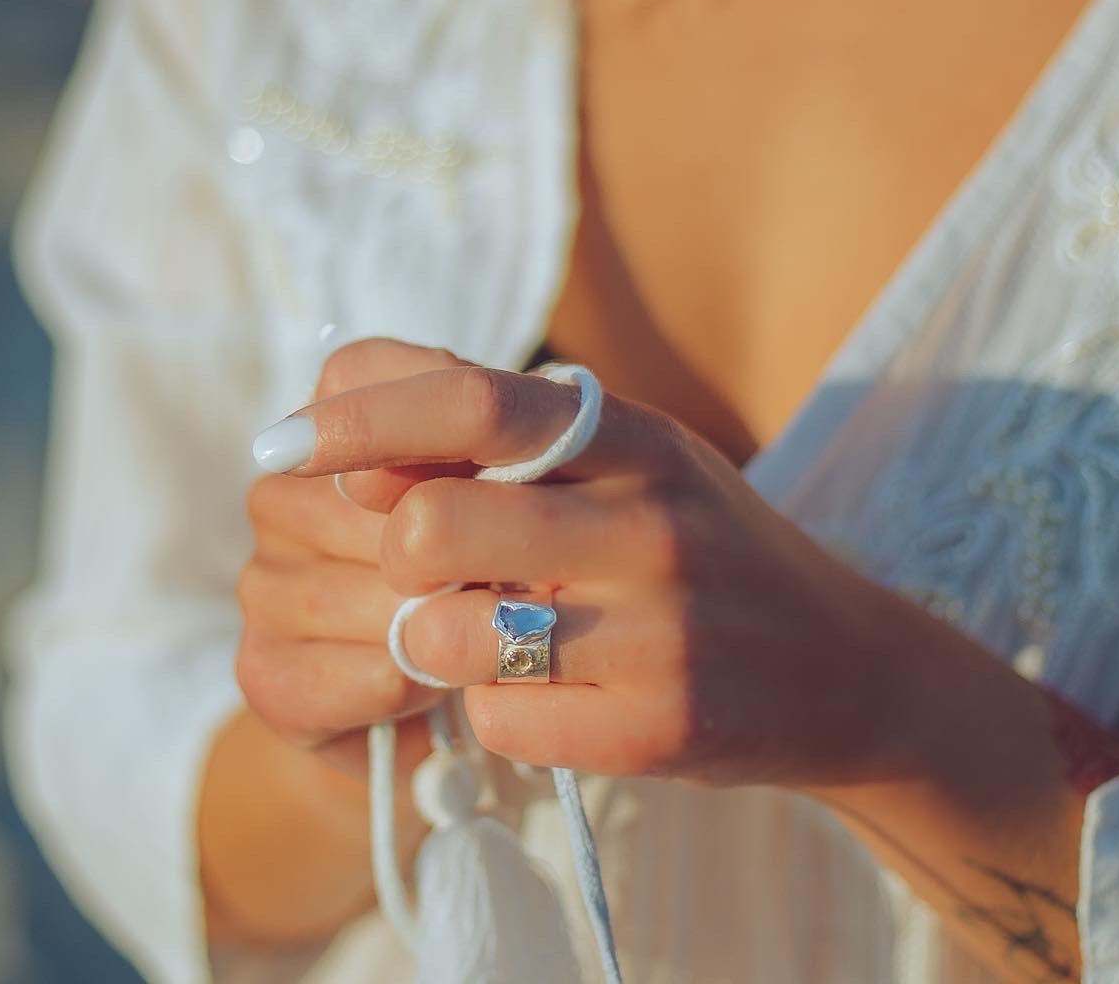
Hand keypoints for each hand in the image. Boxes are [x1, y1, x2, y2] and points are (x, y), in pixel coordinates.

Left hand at [250, 336, 887, 789]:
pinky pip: (499, 724)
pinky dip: (490, 714)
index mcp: (634, 435)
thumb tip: (345, 389)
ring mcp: (659, 631)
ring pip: (451, 636)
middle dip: (390, 552)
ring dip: (431, 643)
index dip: (357, 417)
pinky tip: (540, 694)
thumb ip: (501, 417)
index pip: (469, 401)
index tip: (277, 440)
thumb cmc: (695, 540)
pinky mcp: (659, 729)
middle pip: (435, 525)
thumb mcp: (627, 450)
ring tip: (476, 634)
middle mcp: (651, 522)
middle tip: (408, 567)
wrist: (841, 665)